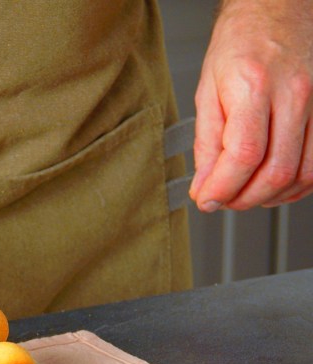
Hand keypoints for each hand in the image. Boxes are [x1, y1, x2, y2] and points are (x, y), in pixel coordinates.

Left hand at [190, 0, 312, 211]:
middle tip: (224, 201)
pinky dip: (298, 184)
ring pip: (305, 173)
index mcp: (254, 87)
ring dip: (272, 196)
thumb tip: (205, 185)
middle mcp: (294, 94)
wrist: (277, 10)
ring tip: (246, 194)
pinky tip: (275, 183)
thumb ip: (206, 142)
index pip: (244, 155)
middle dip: (245, 198)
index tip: (207, 200)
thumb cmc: (241, 44)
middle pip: (277, 171)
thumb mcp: (208, 91)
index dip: (224, 188)